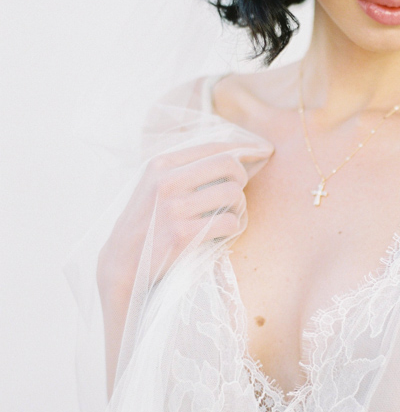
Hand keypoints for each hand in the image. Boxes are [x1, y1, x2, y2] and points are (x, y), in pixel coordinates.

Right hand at [97, 140, 272, 299]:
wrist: (122, 265)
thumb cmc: (146, 225)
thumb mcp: (154, 187)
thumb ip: (186, 169)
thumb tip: (236, 156)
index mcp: (160, 165)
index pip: (214, 147)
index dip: (245, 148)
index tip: (264, 151)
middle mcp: (166, 182)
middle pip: (229, 165)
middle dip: (243, 177)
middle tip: (238, 192)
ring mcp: (174, 208)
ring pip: (233, 194)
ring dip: (239, 207)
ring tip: (229, 216)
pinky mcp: (183, 235)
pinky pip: (229, 223)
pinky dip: (234, 227)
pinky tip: (226, 232)